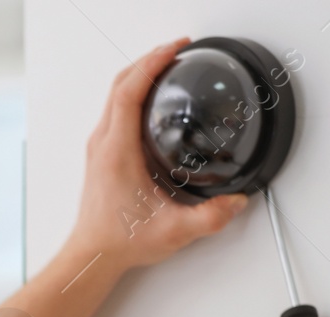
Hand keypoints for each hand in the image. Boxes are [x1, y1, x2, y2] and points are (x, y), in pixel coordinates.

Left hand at [69, 38, 251, 271]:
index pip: (129, 91)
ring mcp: (99, 147)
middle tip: (178, 50)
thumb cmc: (119, 240)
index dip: (153, 63)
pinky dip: (133, 93)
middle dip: (149, 60)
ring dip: (139, 74)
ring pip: (115, 95)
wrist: (94, 254)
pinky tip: (153, 99)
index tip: (176, 49)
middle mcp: (103, 143)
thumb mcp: (173, 232)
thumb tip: (236, 202)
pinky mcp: (101, 154)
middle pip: (120, 83)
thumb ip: (210, 218)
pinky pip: (115, 110)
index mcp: (117, 151)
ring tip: (167, 67)